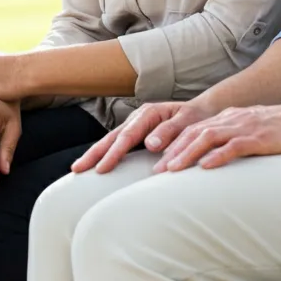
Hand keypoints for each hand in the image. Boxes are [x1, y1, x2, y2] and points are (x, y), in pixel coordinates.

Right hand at [71, 100, 212, 173]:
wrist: (204, 111)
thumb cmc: (198, 118)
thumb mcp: (188, 122)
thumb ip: (170, 131)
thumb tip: (150, 144)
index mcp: (149, 113)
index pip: (127, 136)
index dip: (113, 153)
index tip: (101, 169)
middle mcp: (139, 117)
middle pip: (112, 137)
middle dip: (94, 153)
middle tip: (77, 170)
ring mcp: (136, 124)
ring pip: (111, 139)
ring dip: (95, 154)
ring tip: (79, 169)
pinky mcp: (138, 132)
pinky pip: (118, 143)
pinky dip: (106, 152)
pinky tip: (97, 164)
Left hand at [152, 102, 280, 172]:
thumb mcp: (252, 130)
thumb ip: (233, 139)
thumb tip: (214, 158)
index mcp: (228, 117)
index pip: (194, 129)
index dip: (174, 144)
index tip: (159, 162)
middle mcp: (231, 119)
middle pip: (194, 132)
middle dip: (173, 151)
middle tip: (157, 170)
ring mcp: (244, 127)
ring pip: (208, 137)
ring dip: (187, 154)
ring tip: (173, 170)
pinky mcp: (259, 138)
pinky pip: (234, 146)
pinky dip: (218, 156)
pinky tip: (206, 167)